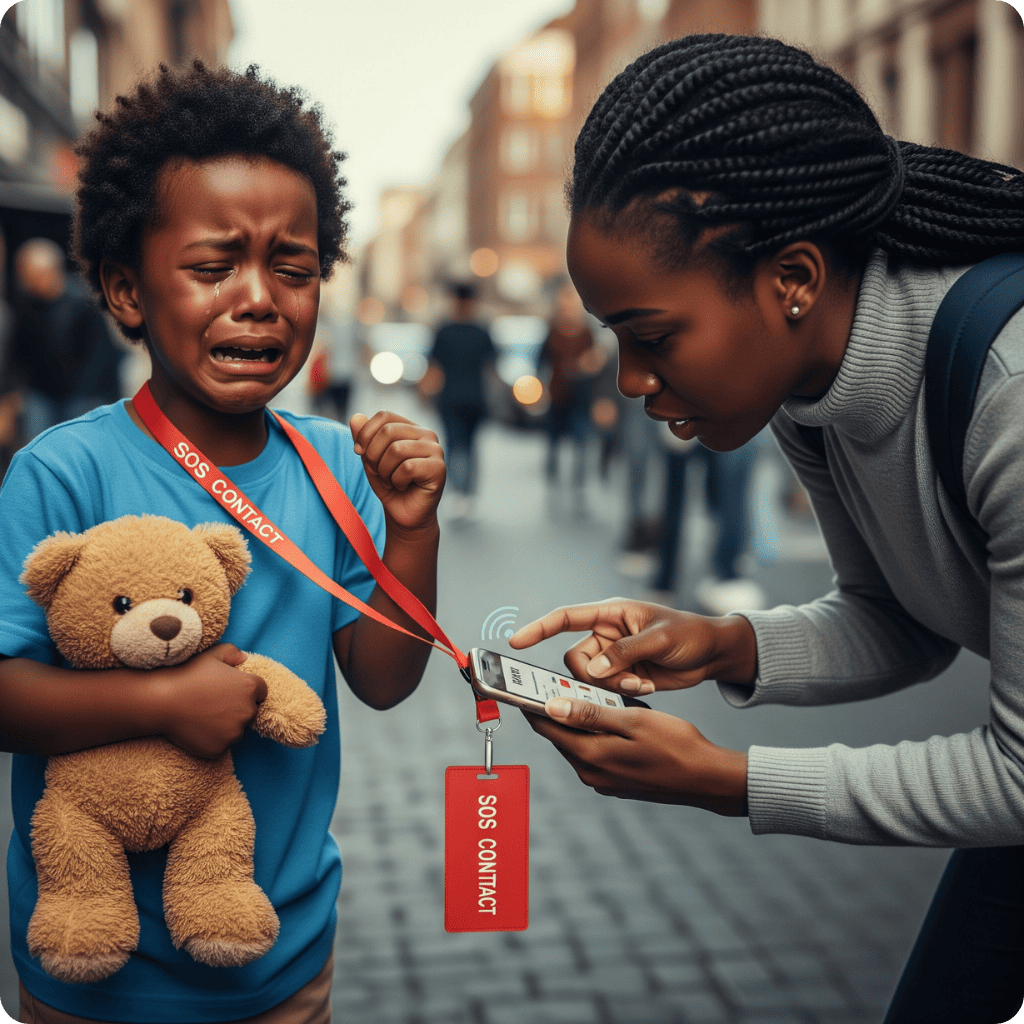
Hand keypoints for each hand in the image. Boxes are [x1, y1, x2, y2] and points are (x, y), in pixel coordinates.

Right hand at [155, 644, 267, 758]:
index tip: (228, 691)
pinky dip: (213, 740)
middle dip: (236, 709)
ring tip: (203, 715)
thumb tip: (244, 659)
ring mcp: (235, 732)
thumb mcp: (212, 655)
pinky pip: (221, 745)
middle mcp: (248, 711)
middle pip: (250, 712)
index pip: (260, 692)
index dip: (245, 691)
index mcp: (251, 687)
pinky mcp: (221, 749)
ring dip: (226, 726)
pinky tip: (197, 728)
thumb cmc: (187, 675)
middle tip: (212, 703)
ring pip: (236, 730)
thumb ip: (233, 652)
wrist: (161, 701)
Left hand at [350, 411, 445, 531]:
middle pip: (388, 431)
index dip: (366, 433)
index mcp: (411, 427)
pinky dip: (397, 481)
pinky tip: (403, 486)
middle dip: (374, 456)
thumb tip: (355, 417)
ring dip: (385, 471)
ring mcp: (436, 450)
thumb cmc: (389, 485)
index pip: (384, 416)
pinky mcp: (439, 468)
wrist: (403, 514)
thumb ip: (363, 437)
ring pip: (397, 449)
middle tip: (379, 472)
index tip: (359, 452)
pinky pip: (407, 468)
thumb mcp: (370, 459)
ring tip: (391, 481)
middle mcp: (427, 434)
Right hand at [509, 598, 756, 695]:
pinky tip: (649, 685)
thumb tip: (594, 671)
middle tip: (622, 681)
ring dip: (612, 686)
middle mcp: (606, 634)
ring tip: (643, 682)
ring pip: (590, 679)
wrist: (712, 653)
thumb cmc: (689, 633)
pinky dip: (624, 691)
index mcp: (610, 613)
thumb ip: (625, 652)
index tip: (516, 642)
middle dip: (593, 676)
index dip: (538, 629)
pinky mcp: (623, 675)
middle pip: (575, 660)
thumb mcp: (659, 638)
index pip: (565, 618)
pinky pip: (607, 690)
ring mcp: (613, 657)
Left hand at [525, 698, 747, 815]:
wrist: (708, 779)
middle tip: (558, 681)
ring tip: (587, 694)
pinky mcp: (615, 783)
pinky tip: (609, 718)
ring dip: (578, 720)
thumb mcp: (633, 720)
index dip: (532, 703)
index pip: (546, 727)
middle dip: (557, 708)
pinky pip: (594, 753)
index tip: (521, 684)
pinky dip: (595, 734)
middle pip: (560, 735)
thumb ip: (590, 713)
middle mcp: (590, 773)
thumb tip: (552, 706)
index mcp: (590, 756)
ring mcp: (603, 781)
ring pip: (577, 743)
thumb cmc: (676, 745)